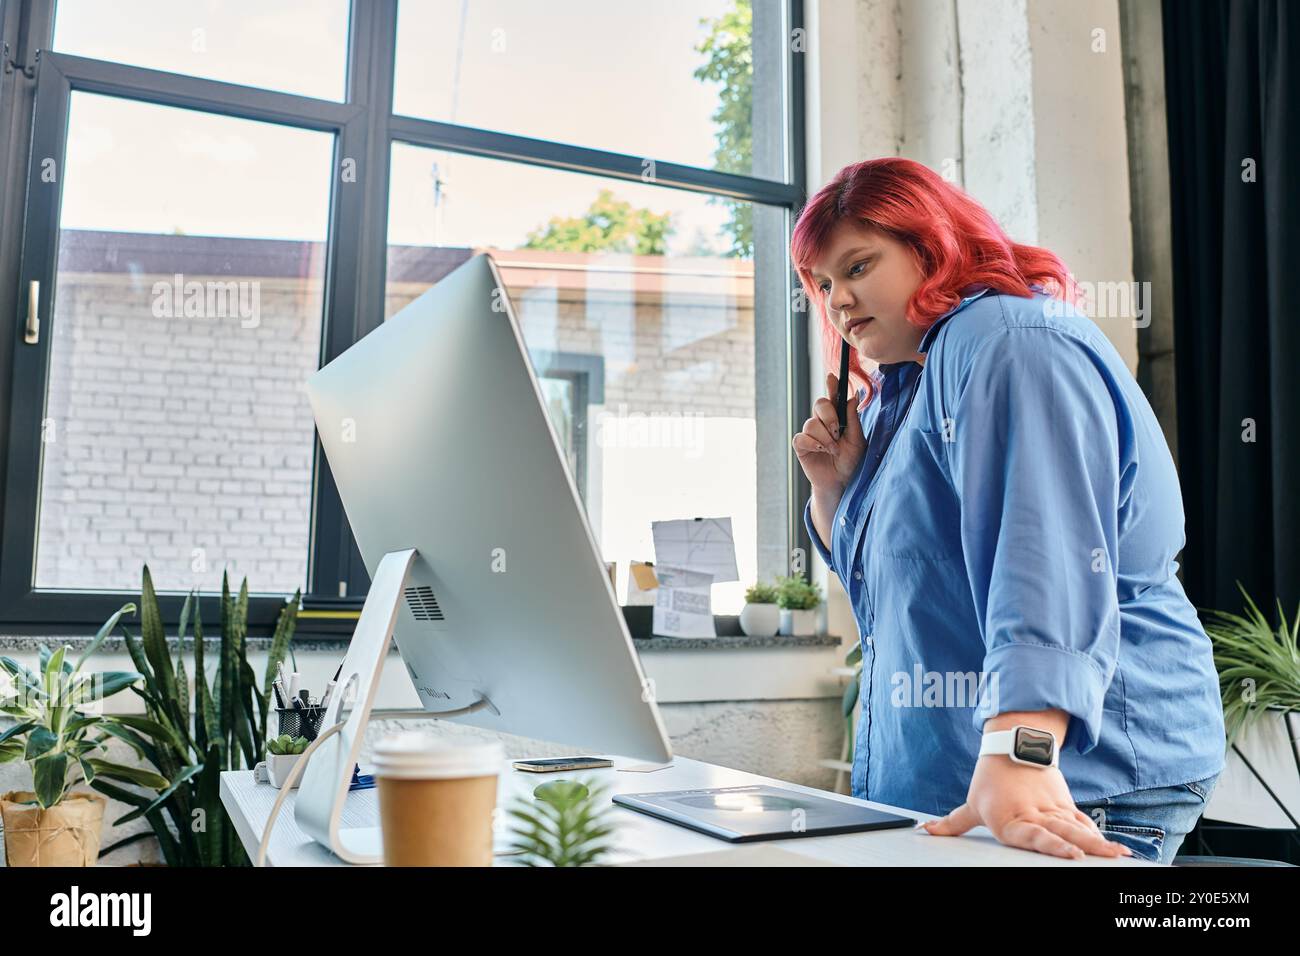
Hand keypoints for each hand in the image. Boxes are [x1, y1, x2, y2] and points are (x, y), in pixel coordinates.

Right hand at [792, 370, 867, 493]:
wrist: (841, 481)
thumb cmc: (851, 461)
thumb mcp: (857, 440)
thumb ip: (853, 419)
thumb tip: (854, 396)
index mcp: (838, 417)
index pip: (834, 397)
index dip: (832, 386)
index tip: (832, 377)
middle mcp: (822, 422)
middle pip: (819, 404)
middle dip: (829, 417)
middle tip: (837, 432)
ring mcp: (810, 433)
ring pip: (811, 423)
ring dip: (825, 438)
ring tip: (833, 450)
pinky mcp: (802, 446)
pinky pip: (802, 437)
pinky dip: (813, 444)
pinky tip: (820, 451)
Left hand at [921, 755, 1133, 860]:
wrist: (1014, 745)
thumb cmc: (991, 779)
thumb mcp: (971, 803)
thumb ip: (953, 823)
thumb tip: (927, 830)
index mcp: (1012, 819)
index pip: (1034, 835)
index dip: (1052, 845)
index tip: (1072, 854)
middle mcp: (1035, 815)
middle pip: (1062, 832)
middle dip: (1085, 846)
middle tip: (1102, 856)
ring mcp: (1054, 810)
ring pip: (1078, 827)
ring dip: (1099, 842)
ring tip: (1118, 854)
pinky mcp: (1066, 806)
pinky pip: (1084, 822)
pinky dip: (1098, 834)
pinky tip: (1113, 847)